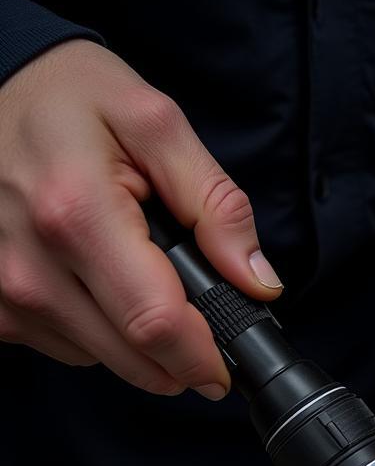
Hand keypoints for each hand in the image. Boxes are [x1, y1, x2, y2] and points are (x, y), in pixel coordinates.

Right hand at [0, 40, 282, 398]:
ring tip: (136, 273)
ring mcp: (4, 293)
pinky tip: (97, 280)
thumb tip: (259, 282)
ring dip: (139, 339)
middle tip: (197, 315)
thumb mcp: (157, 125)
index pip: (156, 324)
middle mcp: (31, 265)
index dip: (203, 357)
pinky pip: (69, 348)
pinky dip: (99, 330)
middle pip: (135, 358)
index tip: (228, 366)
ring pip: (105, 360)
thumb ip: (218, 205)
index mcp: (77, 214)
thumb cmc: (71, 99)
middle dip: (181, 354)